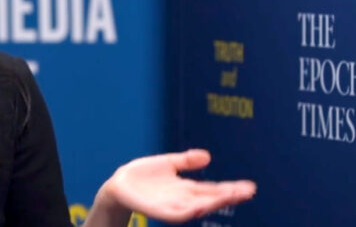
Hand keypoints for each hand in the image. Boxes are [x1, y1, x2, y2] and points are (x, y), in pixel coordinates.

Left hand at [96, 149, 255, 223]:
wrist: (120, 185)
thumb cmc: (143, 176)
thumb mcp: (168, 163)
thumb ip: (186, 161)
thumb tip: (207, 156)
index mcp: (187, 188)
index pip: (213, 189)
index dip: (231, 189)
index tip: (250, 186)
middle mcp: (183, 199)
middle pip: (210, 199)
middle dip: (228, 196)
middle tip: (247, 192)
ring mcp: (172, 206)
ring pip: (197, 207)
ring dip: (213, 203)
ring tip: (229, 196)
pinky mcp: (159, 211)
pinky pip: (176, 214)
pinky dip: (188, 211)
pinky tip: (199, 207)